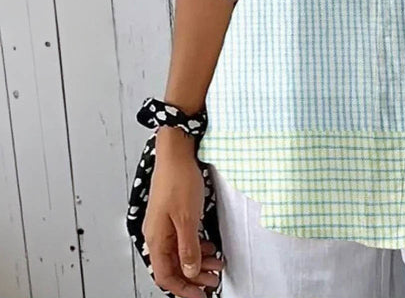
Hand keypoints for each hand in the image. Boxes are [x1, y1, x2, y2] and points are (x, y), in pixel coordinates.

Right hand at [143, 129, 224, 296]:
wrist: (177, 152)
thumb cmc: (178, 179)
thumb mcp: (187, 218)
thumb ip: (188, 248)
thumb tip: (190, 271)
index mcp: (156, 238)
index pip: (166, 275)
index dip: (183, 289)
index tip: (199, 295)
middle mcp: (157, 234)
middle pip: (173, 266)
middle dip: (194, 277)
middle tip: (212, 281)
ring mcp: (164, 224)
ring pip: (179, 253)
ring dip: (198, 261)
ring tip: (216, 264)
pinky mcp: (173, 214)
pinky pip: (183, 239)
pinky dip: (196, 246)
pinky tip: (208, 245)